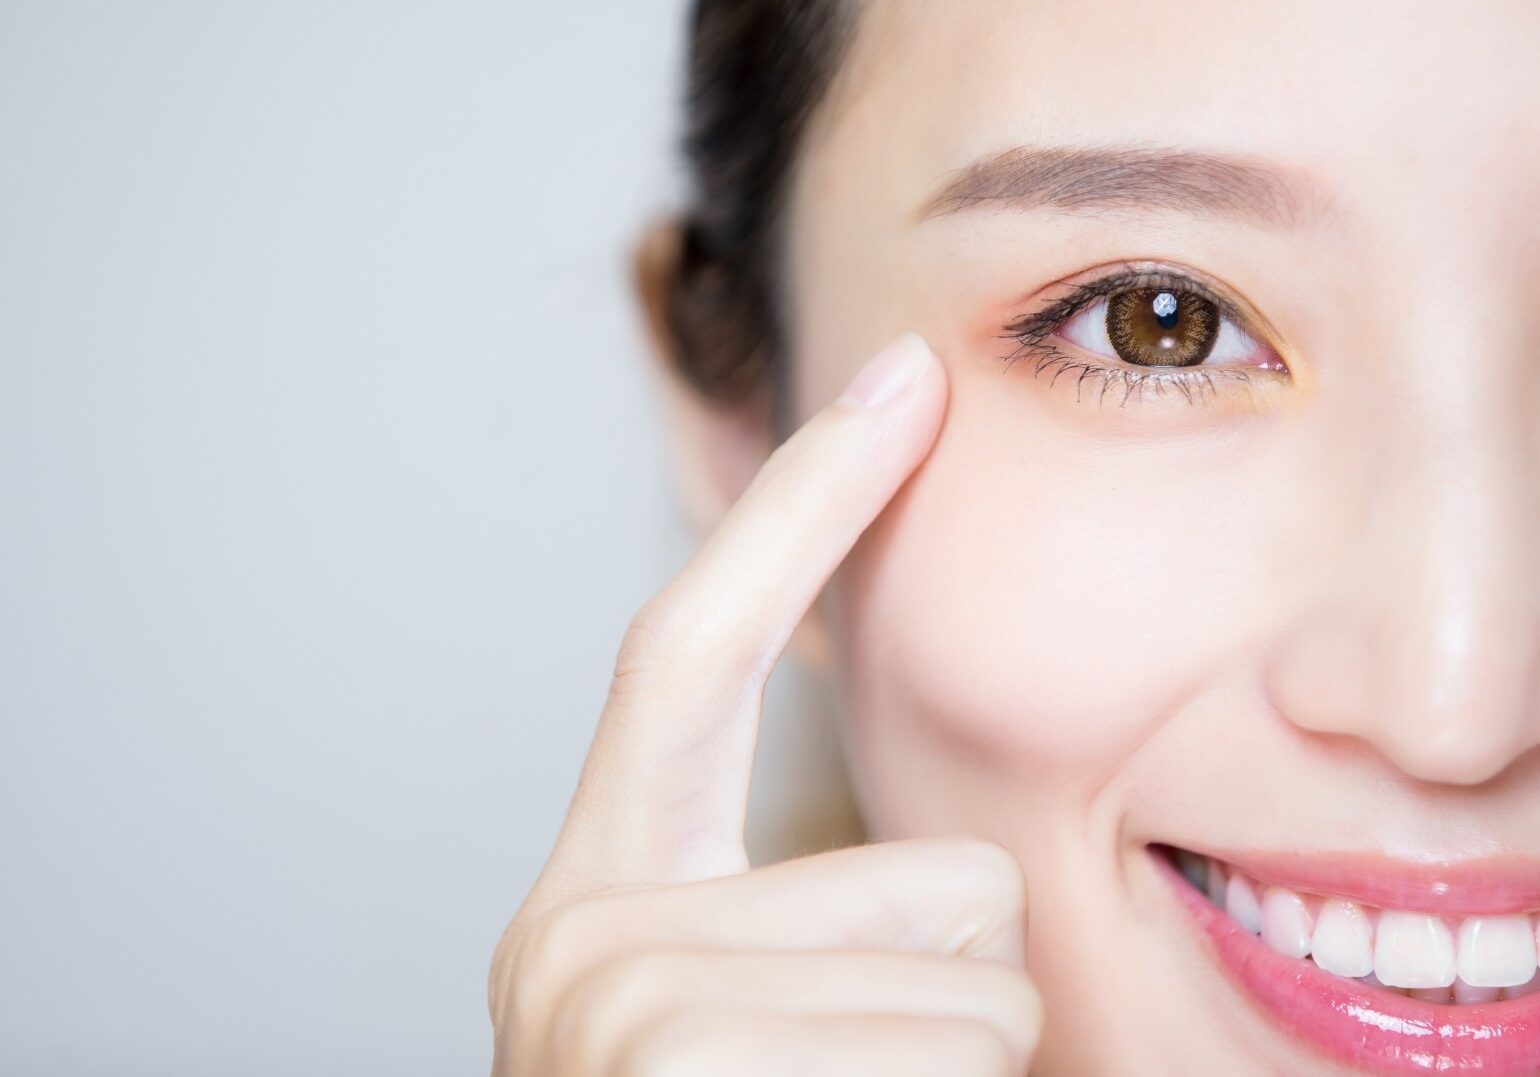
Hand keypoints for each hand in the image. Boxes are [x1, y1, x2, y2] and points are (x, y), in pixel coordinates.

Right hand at [489, 334, 1041, 1075]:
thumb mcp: (742, 1026)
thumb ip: (805, 917)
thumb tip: (978, 876)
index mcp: (603, 897)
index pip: (694, 654)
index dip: (800, 509)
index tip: (903, 379)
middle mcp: (588, 937)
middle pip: (943, 872)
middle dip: (960, 980)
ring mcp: (629, 1007)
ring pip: (982, 977)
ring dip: (958, 1066)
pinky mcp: (688, 1067)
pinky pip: (976, 1042)